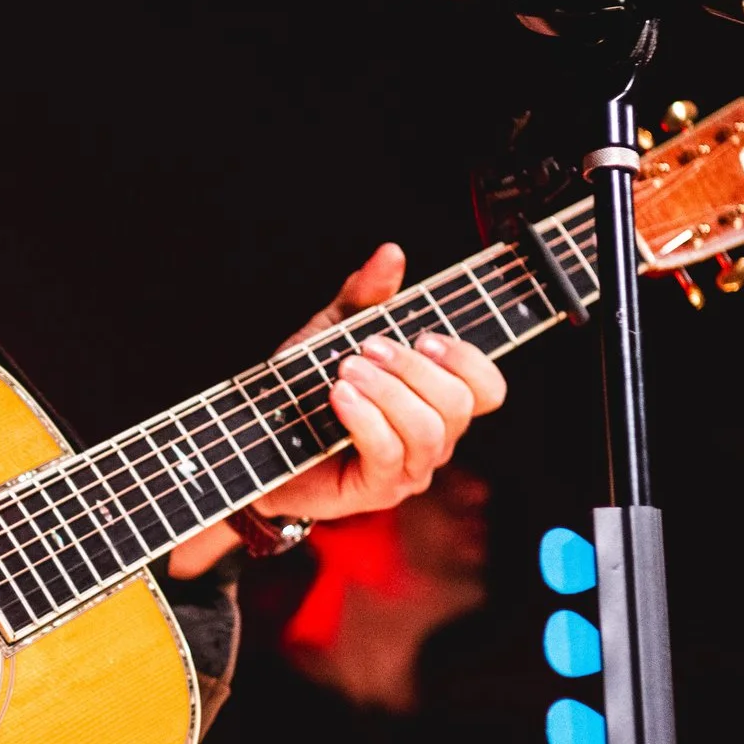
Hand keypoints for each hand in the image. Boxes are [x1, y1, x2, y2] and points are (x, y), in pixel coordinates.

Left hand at [259, 245, 507, 522]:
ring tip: (346, 371)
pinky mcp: (377, 490)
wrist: (256, 440)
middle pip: (459, 404)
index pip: (488, 388)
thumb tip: (391, 254)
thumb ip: (365, 296)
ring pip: (428, 430)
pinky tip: (339, 396)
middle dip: (415, 368)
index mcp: (433, 399)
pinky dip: (366, 419)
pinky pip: (389, 453)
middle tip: (369, 348)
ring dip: (388, 392)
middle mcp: (433, 437)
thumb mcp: (332, 331)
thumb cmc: (302, 389)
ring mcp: (409, 468)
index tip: (425, 336)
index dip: (468, 361)